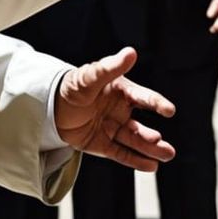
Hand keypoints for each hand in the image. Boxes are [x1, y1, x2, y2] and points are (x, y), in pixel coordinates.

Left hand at [54, 47, 175, 171]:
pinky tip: (150, 166)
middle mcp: (120, 111)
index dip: (156, 103)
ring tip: (167, 155)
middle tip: (162, 143)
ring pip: (134, 141)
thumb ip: (110, 68)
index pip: (142, 98)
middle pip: (141, 125)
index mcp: (121, 92)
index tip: (169, 110)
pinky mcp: (102, 144)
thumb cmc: (71, 87)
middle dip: (153, 136)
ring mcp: (112, 128)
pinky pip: (121, 153)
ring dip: (150, 149)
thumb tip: (130, 52)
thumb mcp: (89, 76)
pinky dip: (135, 160)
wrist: (48, 107)